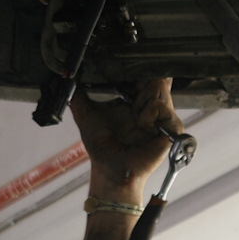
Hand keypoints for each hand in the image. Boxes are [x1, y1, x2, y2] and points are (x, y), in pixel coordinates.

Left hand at [70, 79, 179, 198]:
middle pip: (158, 77)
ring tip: (135, 115)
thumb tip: (67, 80)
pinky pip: (162, 107)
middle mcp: (152, 108)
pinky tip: (141, 124)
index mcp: (136, 102)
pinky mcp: (172, 128)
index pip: (147, 76)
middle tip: (132, 93)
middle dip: (143, 80)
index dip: (139, 70)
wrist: (111, 168)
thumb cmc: (102, 148)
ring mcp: (164, 118)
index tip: (128, 74)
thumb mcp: (86, 114)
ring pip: (160, 88)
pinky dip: (149, 112)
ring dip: (143, 98)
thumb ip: (77, 96)